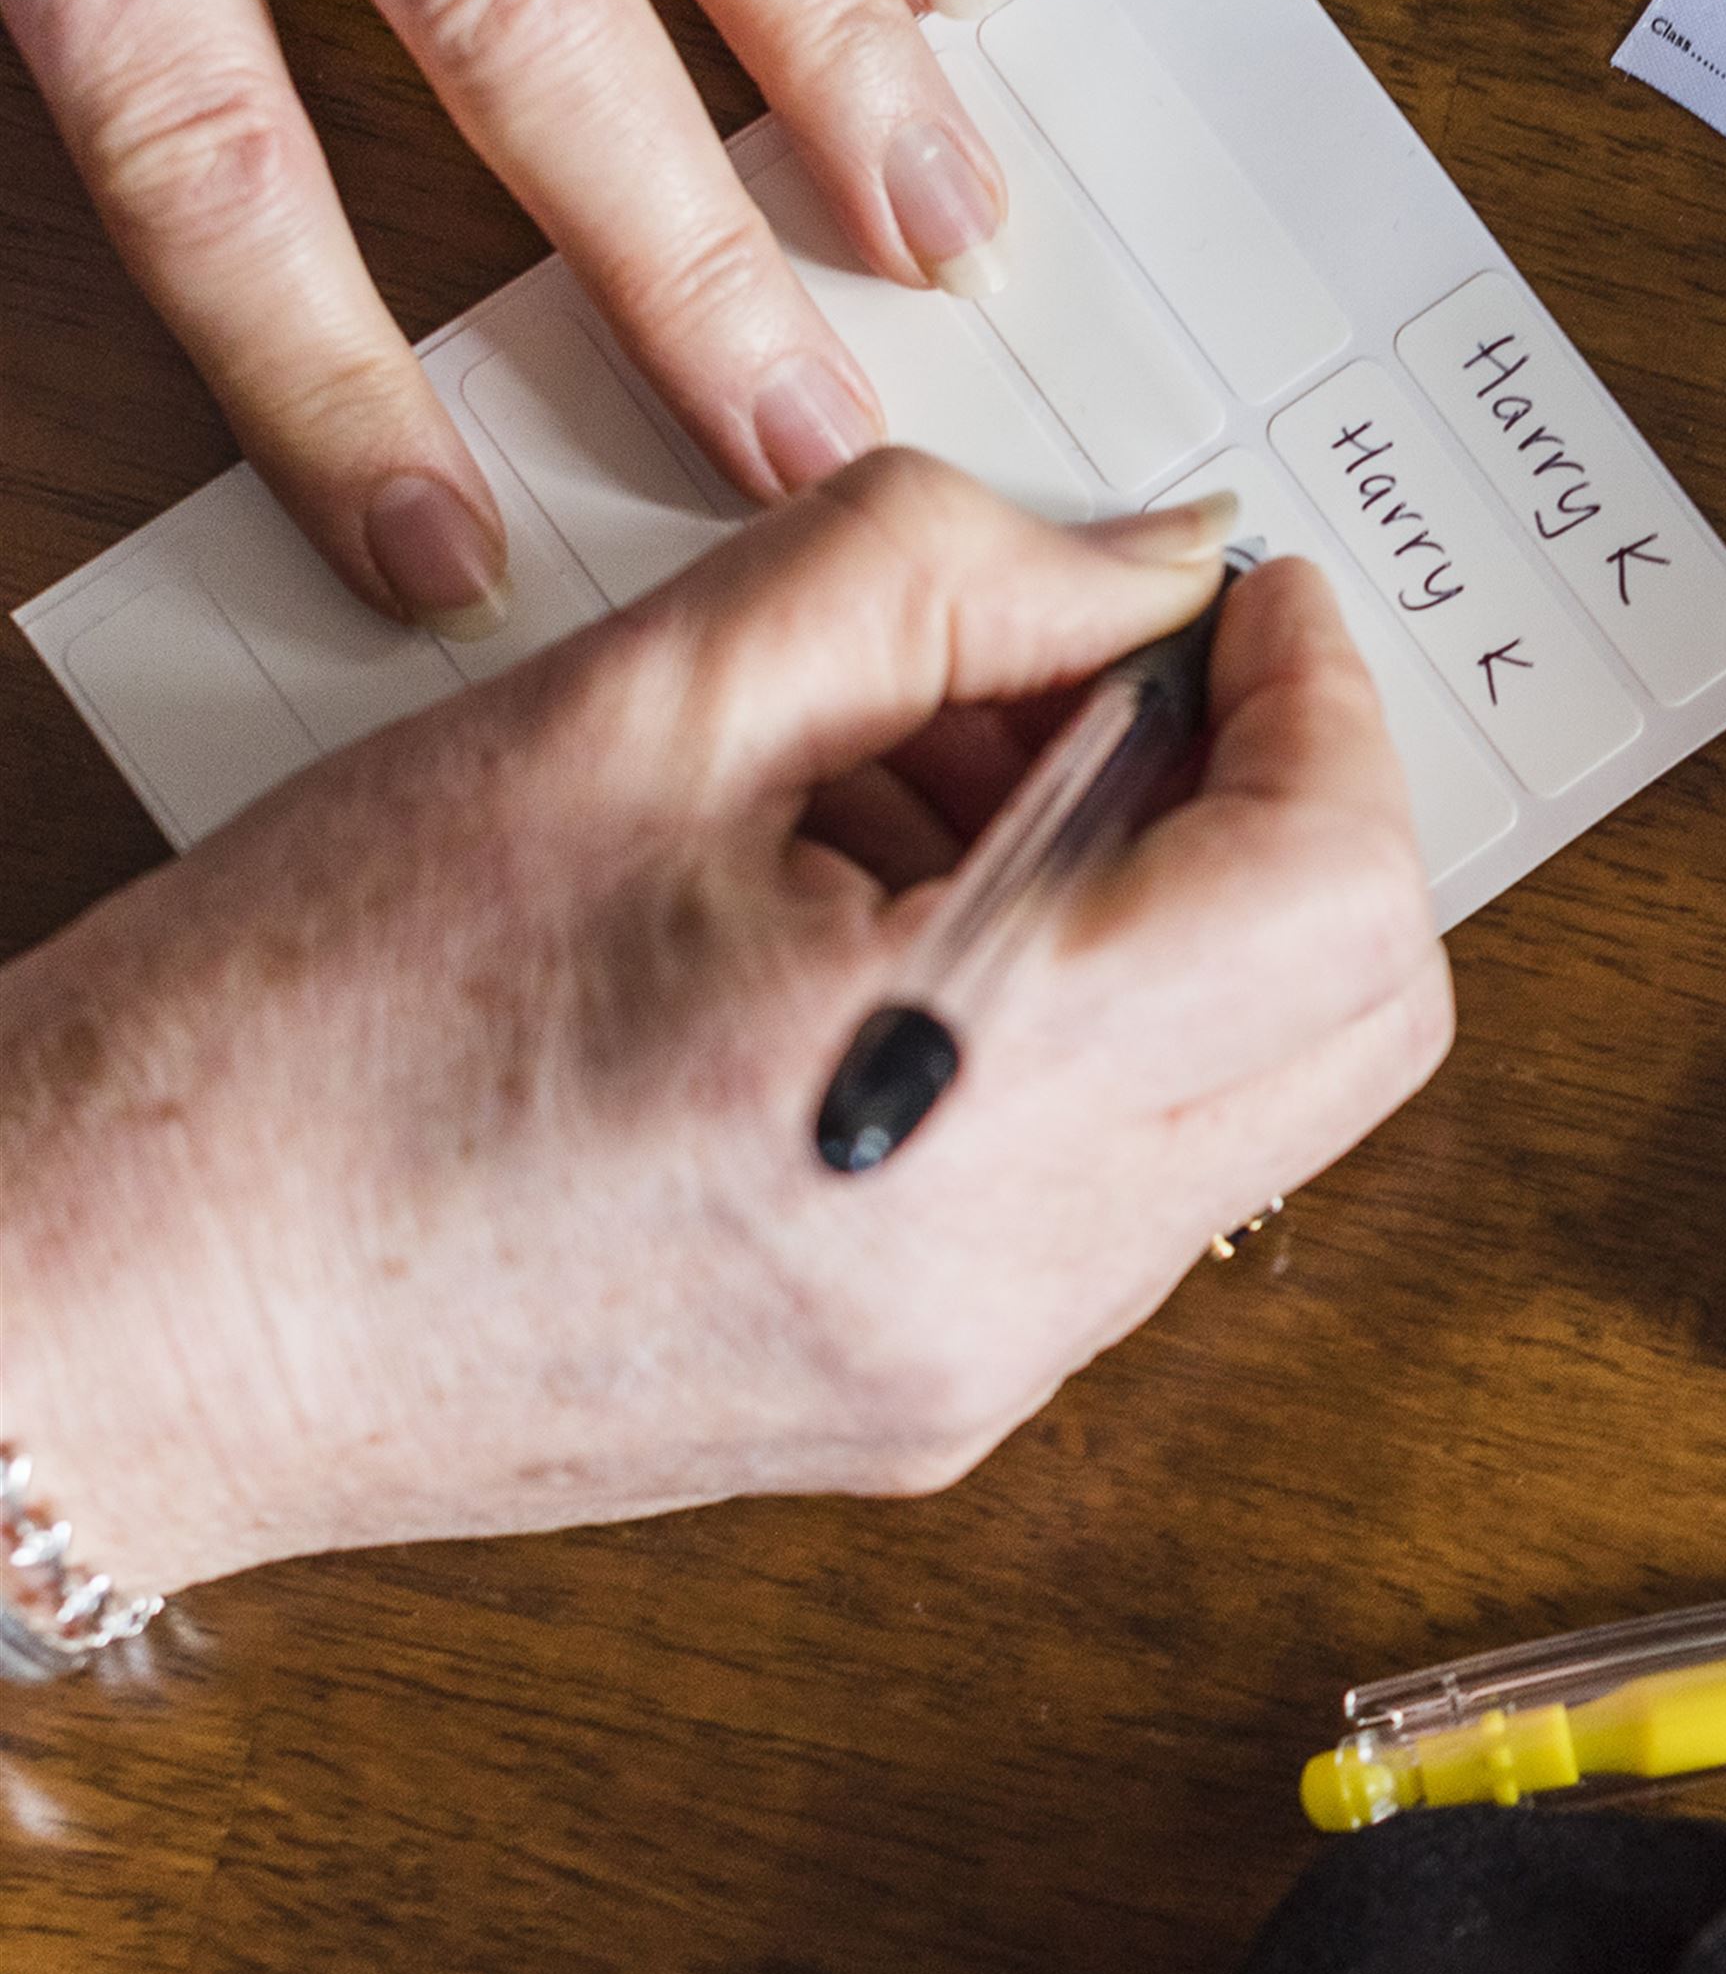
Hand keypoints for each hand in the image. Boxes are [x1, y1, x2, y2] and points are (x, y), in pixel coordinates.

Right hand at [0, 456, 1452, 1599]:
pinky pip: (1122, 1179)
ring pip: (1252, 1096)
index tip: (1249, 605)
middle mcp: (1016, 1285)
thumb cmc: (304, 1024)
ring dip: (1170, 903)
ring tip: (929, 791)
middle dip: (1286, 806)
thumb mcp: (639, 702)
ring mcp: (984, 1371)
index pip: (1338, 895)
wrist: (114, 1314)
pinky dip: (1084, 1018)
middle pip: (1354, 1016)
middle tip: (1117, 676)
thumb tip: (1156, 572)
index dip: (1327, 709)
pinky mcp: (928, 1401)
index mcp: (960, 1099)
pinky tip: (886, 918)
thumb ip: (950, 579)